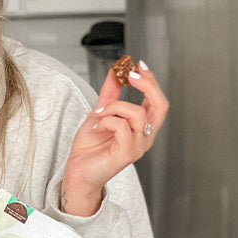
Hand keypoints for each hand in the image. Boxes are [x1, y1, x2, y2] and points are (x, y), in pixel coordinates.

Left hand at [61, 60, 168, 215]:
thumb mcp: (100, 114)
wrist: (77, 172)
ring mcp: (137, 147)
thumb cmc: (90, 148)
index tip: (137, 65)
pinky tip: (97, 128)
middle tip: (129, 74)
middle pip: (160, 105)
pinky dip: (107, 121)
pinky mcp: (126, 154)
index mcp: (142, 127)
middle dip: (147, 84)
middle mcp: (145, 137)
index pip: (158, 101)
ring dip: (114, 107)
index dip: (150, 80)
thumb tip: (115, 72)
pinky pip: (122, 127)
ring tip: (99, 114)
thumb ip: (110, 94)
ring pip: (136, 113)